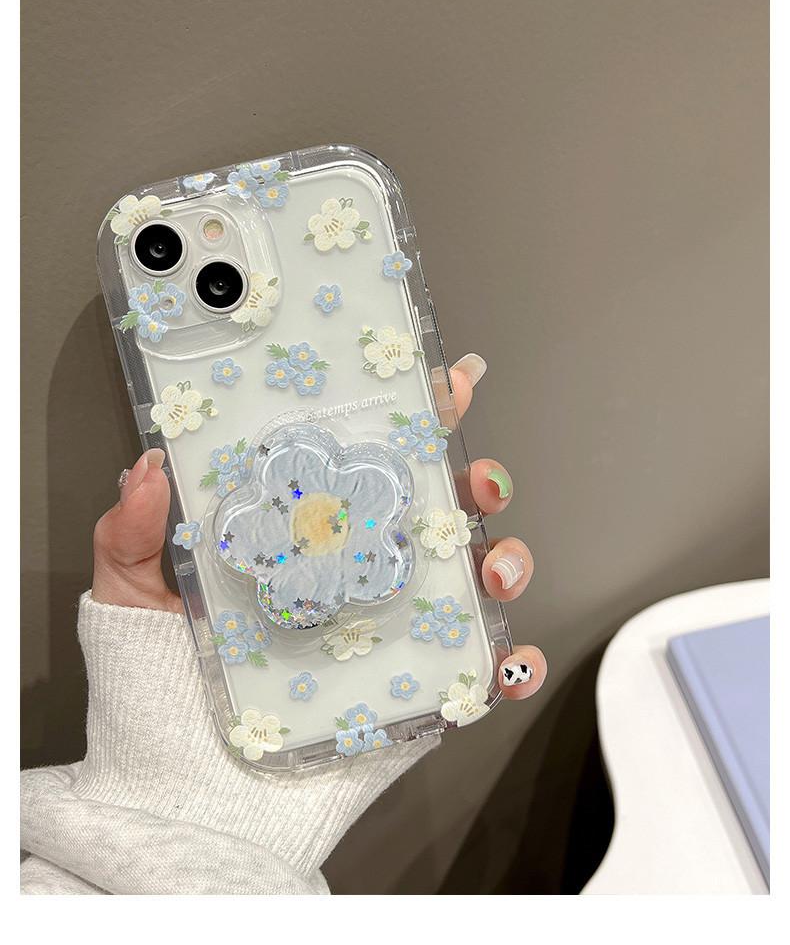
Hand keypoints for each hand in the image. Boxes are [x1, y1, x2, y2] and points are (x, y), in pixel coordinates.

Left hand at [92, 353, 545, 699]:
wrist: (185, 796)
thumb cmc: (159, 689)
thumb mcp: (131, 596)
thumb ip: (134, 533)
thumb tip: (149, 465)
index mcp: (308, 532)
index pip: (367, 460)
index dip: (413, 417)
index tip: (442, 384)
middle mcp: (360, 571)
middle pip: (440, 507)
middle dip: (477, 479)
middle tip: (476, 479)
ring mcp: (396, 629)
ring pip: (475, 577)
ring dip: (506, 559)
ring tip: (492, 568)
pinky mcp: (417, 692)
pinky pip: (481, 674)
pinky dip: (512, 664)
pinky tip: (507, 659)